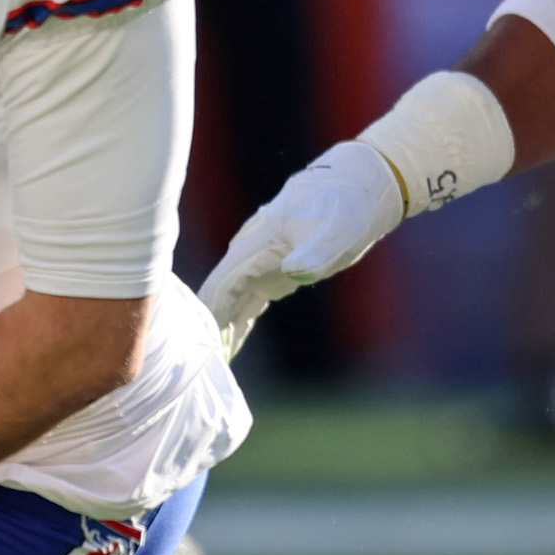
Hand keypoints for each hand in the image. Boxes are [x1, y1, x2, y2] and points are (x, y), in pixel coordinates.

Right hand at [197, 140, 403, 354]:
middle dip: (206, 327)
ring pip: (231, 300)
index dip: (208, 313)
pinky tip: (229, 345)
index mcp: (257, 244)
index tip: (195, 344)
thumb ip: (315, 252)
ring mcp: (261, 263)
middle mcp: (251, 254)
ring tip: (208, 363)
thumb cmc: (347, 206)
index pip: (222, 284)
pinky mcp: (275, 271)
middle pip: (220, 295)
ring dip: (219, 327)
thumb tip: (294, 271)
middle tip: (194, 367)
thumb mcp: (337, 230)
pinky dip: (237, 321)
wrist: (359, 187)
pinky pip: (247, 301)